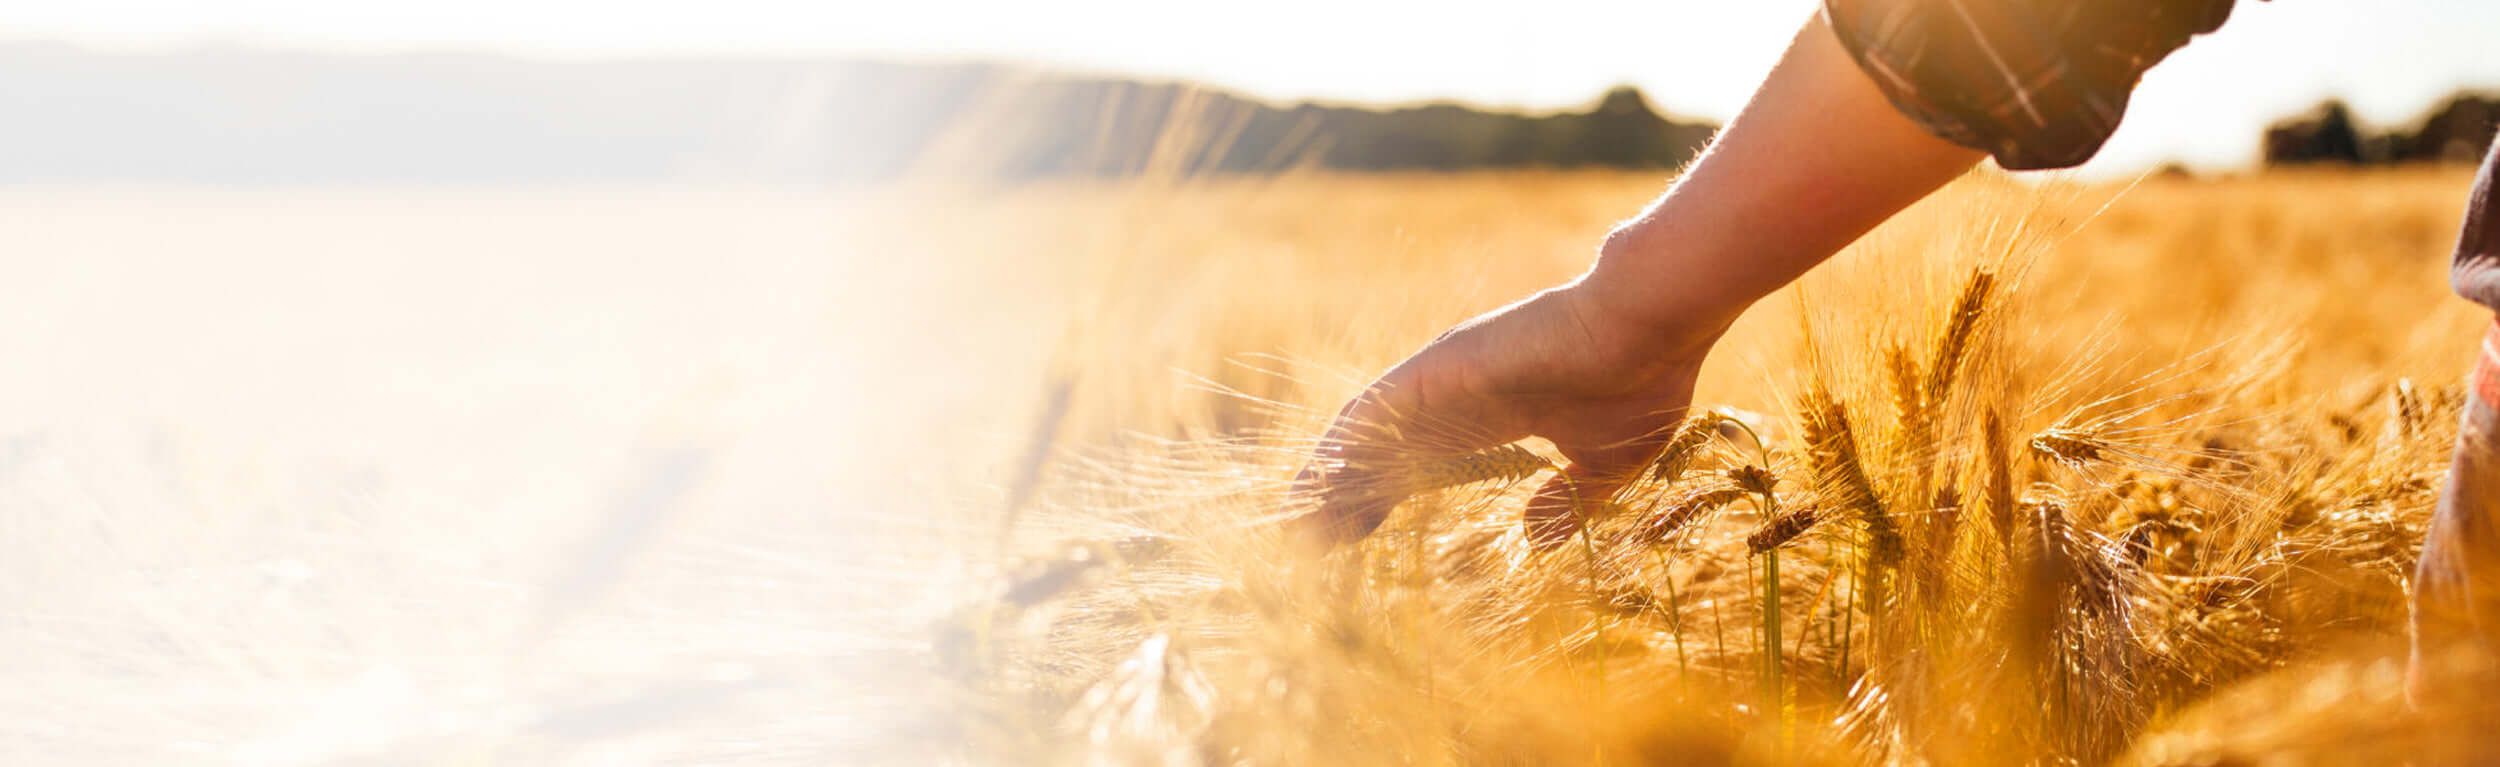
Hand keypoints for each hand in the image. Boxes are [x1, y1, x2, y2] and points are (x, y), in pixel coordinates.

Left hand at [1292, 278, 1720, 547]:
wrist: (1652, 324)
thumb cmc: (1642, 380)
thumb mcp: (1606, 464)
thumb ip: (1569, 502)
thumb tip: (1534, 539)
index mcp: (1492, 417)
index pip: (1418, 463)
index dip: (1381, 497)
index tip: (1353, 537)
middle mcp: (1457, 396)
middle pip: (1382, 451)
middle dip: (1342, 495)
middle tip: (1302, 542)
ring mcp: (1446, 377)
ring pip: (1369, 431)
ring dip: (1330, 474)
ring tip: (1294, 520)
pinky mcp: (1443, 365)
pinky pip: (1378, 408)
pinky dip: (1345, 443)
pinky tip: (1318, 479)